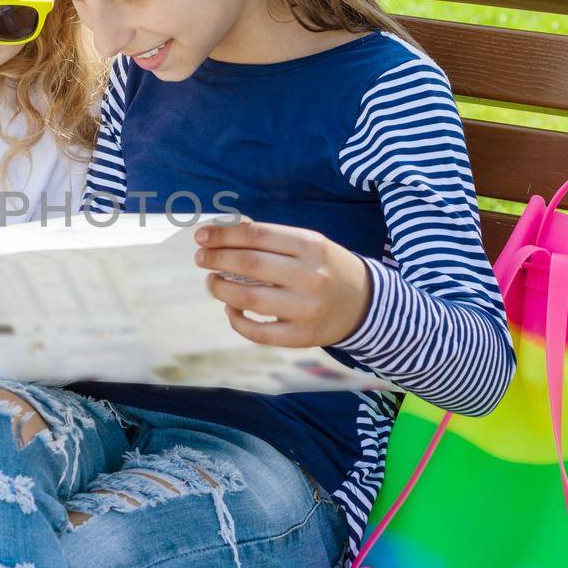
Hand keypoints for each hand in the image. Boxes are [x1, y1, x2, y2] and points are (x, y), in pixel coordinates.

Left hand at [194, 220, 371, 347]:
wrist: (366, 304)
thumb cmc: (326, 268)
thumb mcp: (308, 244)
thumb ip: (271, 238)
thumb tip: (224, 231)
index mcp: (311, 246)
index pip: (256, 235)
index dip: (223, 234)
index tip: (202, 236)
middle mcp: (310, 276)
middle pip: (249, 264)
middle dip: (216, 259)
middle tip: (201, 258)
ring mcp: (307, 308)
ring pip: (248, 298)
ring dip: (220, 288)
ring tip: (212, 282)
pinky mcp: (302, 336)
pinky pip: (258, 332)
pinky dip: (236, 319)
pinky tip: (231, 308)